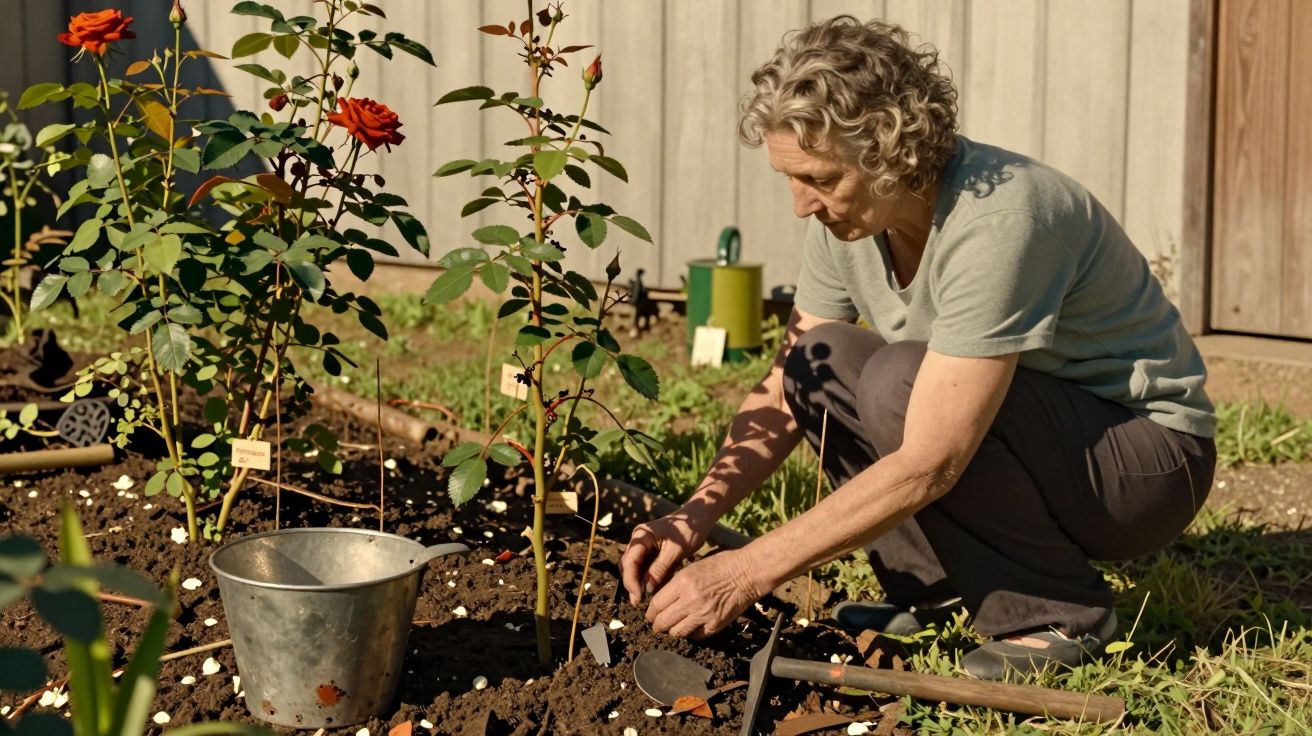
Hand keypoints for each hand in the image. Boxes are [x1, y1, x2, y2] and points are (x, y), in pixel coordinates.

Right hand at [620, 511, 710, 605]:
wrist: (699, 516)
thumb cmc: (689, 529)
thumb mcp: (676, 550)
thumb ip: (660, 568)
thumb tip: (647, 588)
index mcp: (641, 535)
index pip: (629, 561)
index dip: (631, 581)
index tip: (638, 598)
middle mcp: (638, 539)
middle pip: (628, 565)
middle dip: (631, 584)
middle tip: (638, 603)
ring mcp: (643, 544)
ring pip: (633, 567)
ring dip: (637, 582)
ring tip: (643, 599)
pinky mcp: (650, 549)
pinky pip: (643, 565)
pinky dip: (644, 577)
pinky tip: (649, 590)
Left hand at [645, 549, 762, 638]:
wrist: (747, 573)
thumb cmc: (721, 565)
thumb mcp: (693, 568)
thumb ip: (676, 585)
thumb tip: (662, 600)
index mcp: (682, 583)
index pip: (657, 604)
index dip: (650, 613)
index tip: (650, 616)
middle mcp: (690, 600)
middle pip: (663, 621)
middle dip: (657, 626)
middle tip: (657, 626)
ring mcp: (703, 614)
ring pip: (677, 632)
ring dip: (671, 632)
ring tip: (671, 629)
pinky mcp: (715, 625)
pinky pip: (695, 636)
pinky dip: (690, 634)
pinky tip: (690, 628)